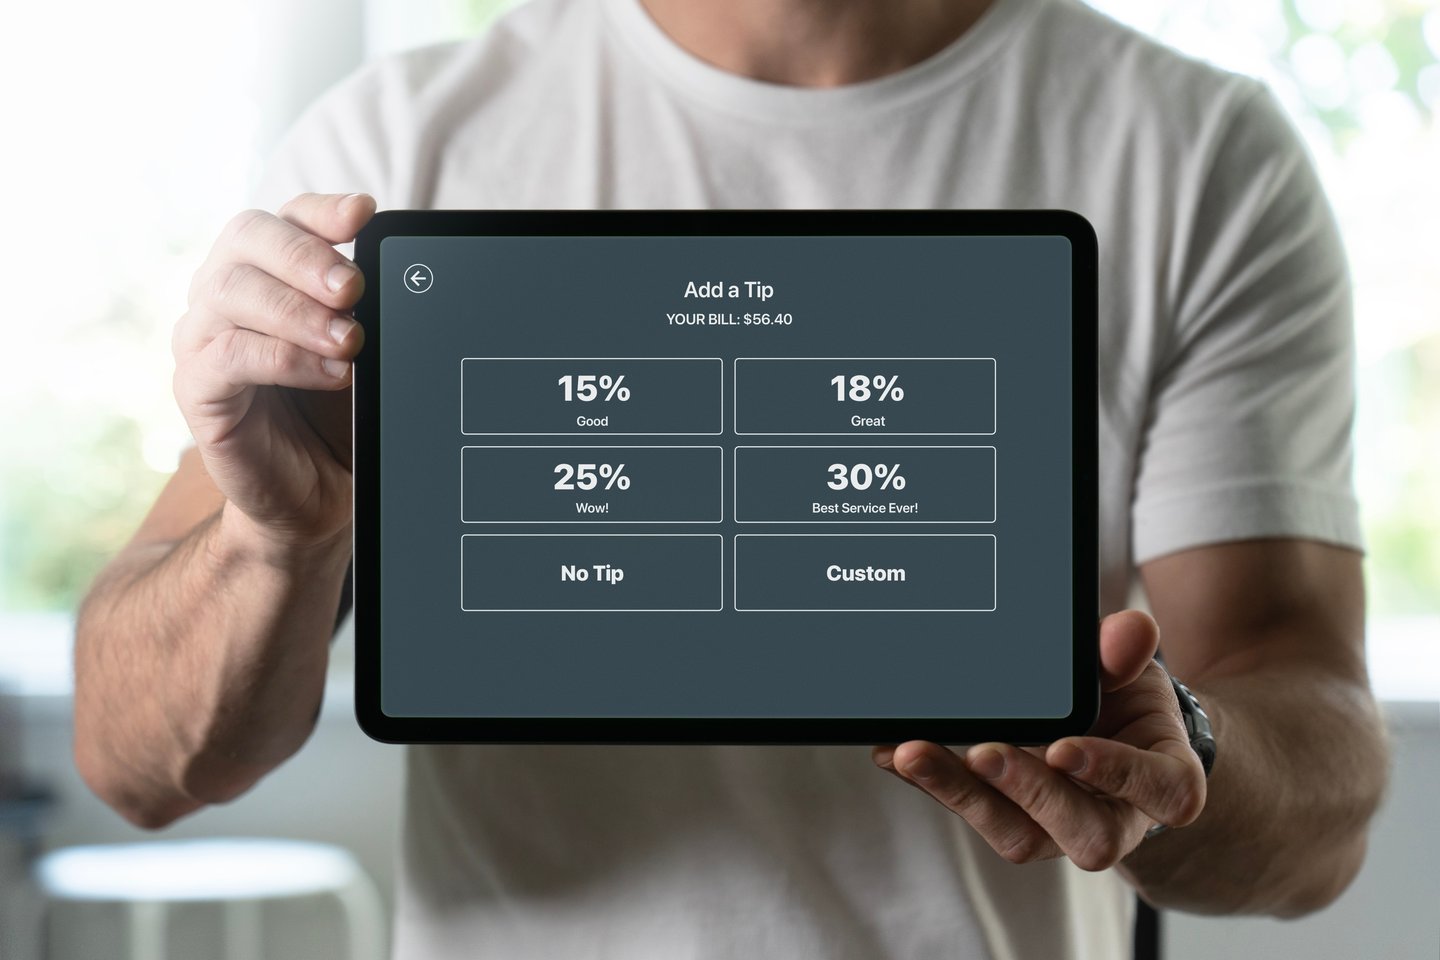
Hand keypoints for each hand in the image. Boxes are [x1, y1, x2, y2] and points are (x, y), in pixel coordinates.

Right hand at [172, 192, 375, 549]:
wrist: (317, 492)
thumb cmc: (340, 412)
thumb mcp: (364, 352)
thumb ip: (369, 309)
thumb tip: (403, 273)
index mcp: (270, 270)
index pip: (287, 217)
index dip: (322, 209)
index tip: (364, 215)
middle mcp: (227, 292)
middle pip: (248, 236)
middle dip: (306, 256)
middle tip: (354, 287)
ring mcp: (204, 337)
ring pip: (231, 291)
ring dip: (297, 312)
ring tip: (350, 341)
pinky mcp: (197, 388)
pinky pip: (229, 357)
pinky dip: (286, 359)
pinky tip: (331, 373)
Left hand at [872, 610, 1206, 870]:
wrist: (1109, 733)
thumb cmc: (1127, 704)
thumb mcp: (1133, 672)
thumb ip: (1126, 653)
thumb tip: (1128, 628)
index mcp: (1163, 783)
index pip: (1158, 791)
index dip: (1113, 773)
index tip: (1063, 748)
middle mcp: (1112, 818)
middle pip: (1081, 833)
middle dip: (1026, 792)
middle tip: (981, 752)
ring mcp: (1056, 828)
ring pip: (1016, 834)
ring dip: (961, 794)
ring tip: (914, 753)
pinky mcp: (1008, 819)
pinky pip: (971, 811)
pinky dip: (931, 782)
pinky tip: (894, 752)